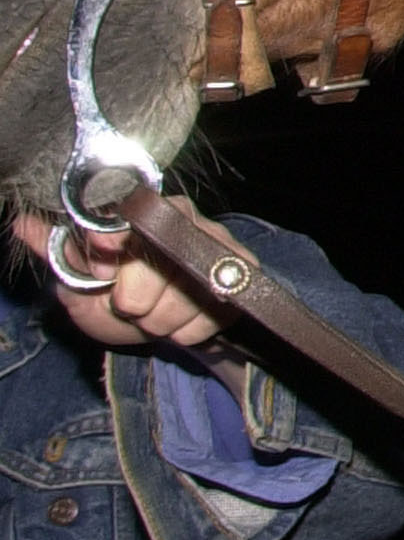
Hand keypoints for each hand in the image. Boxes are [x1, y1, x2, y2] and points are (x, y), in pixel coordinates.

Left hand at [11, 202, 242, 353]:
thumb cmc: (118, 293)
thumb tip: (23, 224)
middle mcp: (186, 217)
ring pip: (186, 295)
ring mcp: (218, 245)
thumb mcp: (79, 275)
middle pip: (160, 263)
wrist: (162, 322)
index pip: (131, 217)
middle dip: (135, 299)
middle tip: (127, 305)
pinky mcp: (244, 274)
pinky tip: (181, 320)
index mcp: (142, 210)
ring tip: (153, 315)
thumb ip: (55, 249)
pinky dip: (189, 330)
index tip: (99, 264)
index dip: (113, 244)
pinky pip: (211, 313)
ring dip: (161, 320)